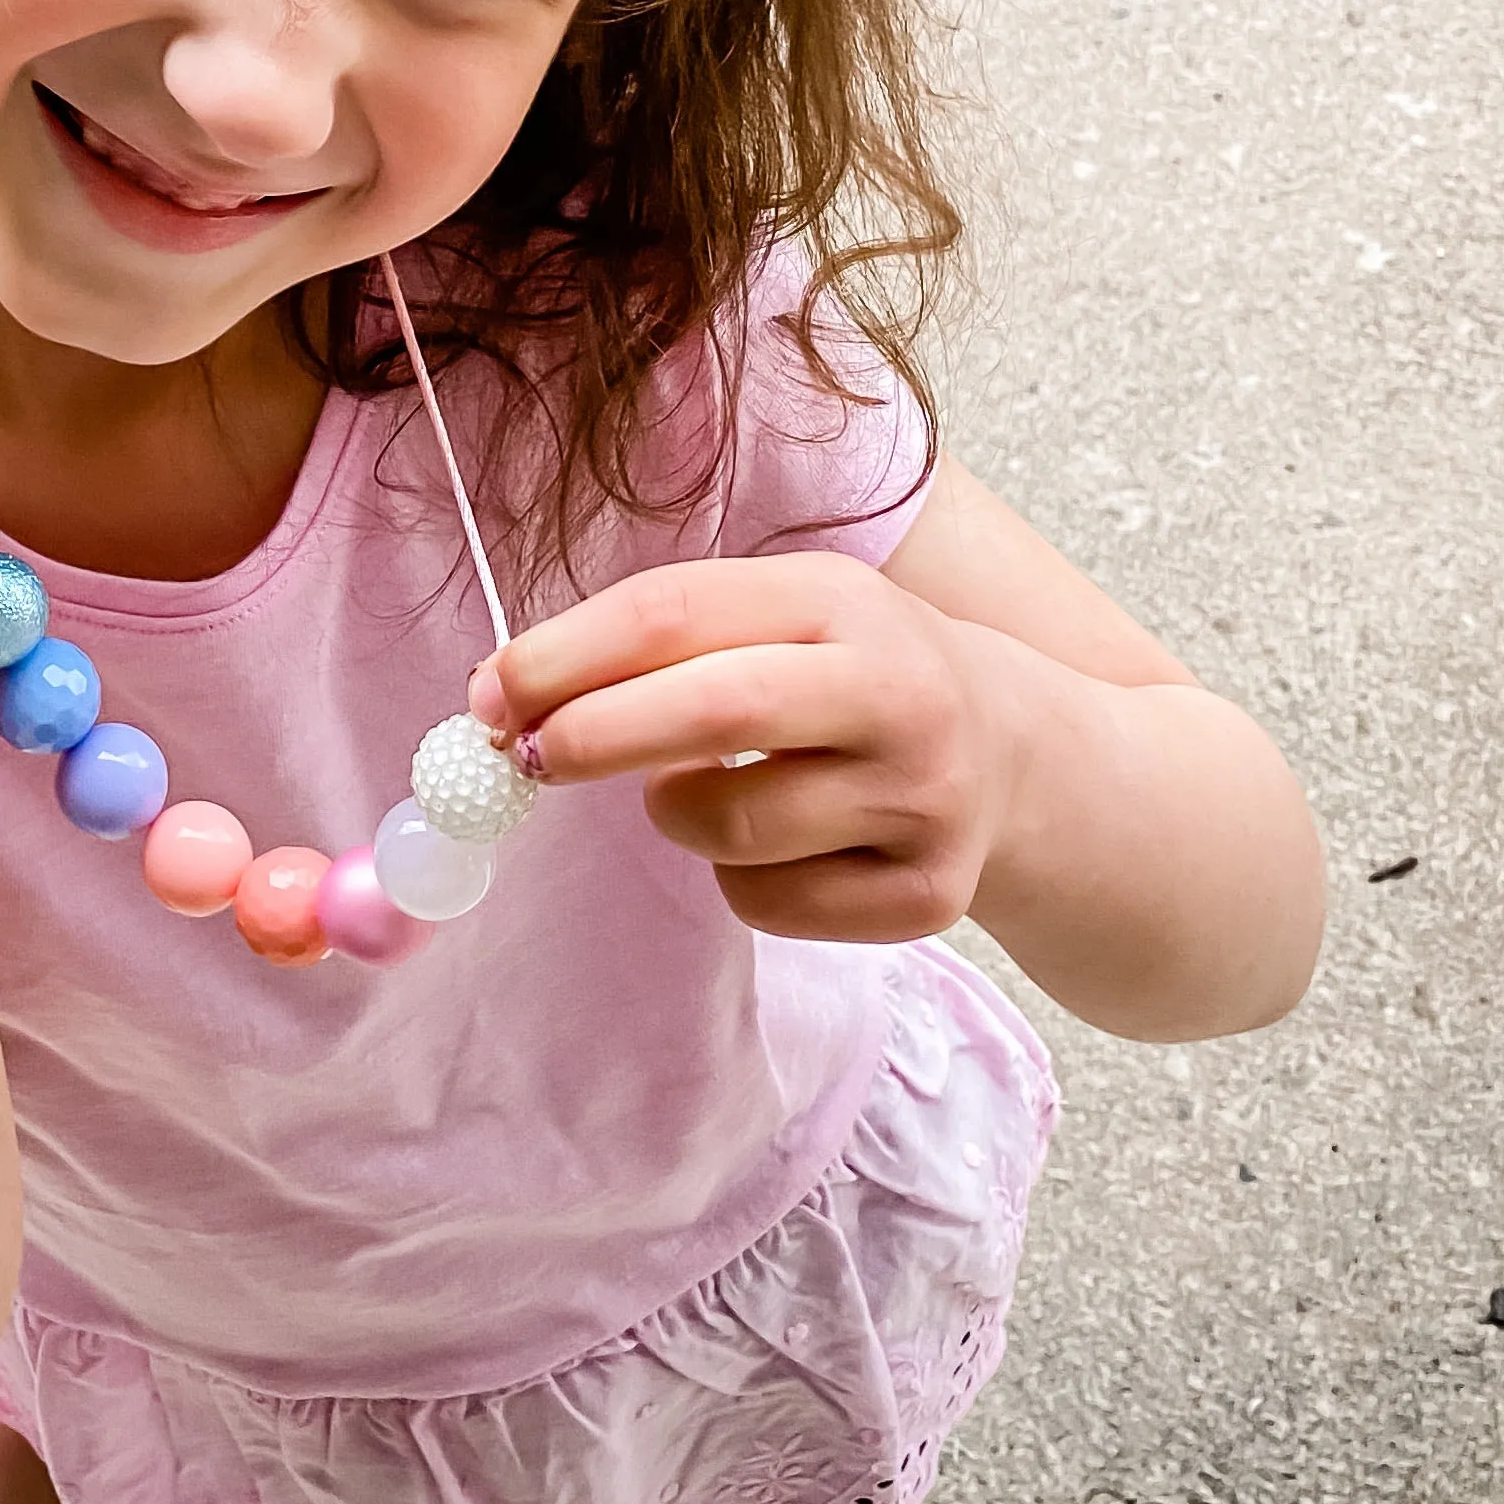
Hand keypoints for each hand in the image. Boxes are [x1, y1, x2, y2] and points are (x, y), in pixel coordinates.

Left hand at [468, 554, 1015, 944]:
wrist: (1015, 755)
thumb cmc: (845, 676)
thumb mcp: (777, 618)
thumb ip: (652, 645)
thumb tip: (502, 703)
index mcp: (840, 599)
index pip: (677, 612)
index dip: (566, 656)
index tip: (489, 693)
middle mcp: (897, 692)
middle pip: (716, 711)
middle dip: (595, 735)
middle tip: (523, 758)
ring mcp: (923, 799)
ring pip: (733, 829)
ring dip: (676, 814)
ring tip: (705, 788)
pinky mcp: (928, 896)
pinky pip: (770, 904)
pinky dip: (737, 880)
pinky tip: (784, 843)